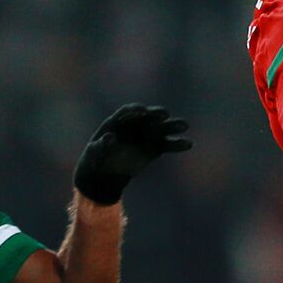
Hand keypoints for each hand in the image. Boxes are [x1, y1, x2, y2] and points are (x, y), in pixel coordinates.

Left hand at [73, 104, 190, 204]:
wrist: (106, 172)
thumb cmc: (96, 159)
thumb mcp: (94, 153)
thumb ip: (102, 145)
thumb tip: (110, 138)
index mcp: (118, 121)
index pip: (128, 111)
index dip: (135, 110)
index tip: (142, 111)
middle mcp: (135, 124)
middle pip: (147, 116)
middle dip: (156, 114)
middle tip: (165, 114)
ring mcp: (146, 135)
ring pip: (161, 128)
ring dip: (173, 126)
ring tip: (184, 126)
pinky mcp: (155, 147)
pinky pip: (168, 144)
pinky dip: (177, 144)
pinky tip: (188, 144)